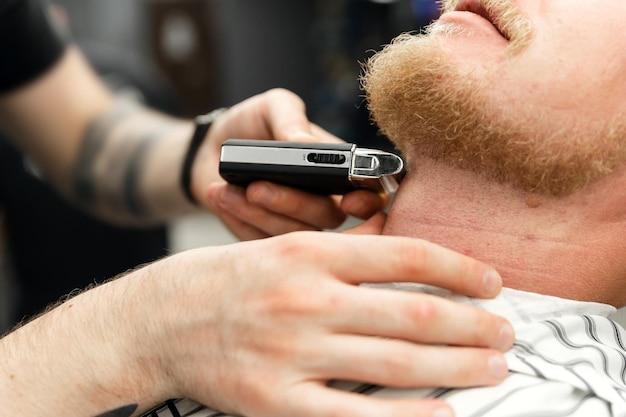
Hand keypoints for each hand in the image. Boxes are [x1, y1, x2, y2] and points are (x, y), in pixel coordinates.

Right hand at [146, 222, 513, 416]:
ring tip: (493, 367)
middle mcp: (305, 299)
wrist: (159, 321)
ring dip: (457, 366)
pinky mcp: (276, 401)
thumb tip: (411, 265)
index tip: (493, 283)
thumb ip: (344, 257)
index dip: (460, 268)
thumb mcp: (281, 246)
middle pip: (413, 312)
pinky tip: (446, 414)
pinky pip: (355, 416)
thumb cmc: (227, 280)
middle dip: (473, 324)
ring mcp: (291, 354)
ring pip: (396, 363)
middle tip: (507, 332)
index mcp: (309, 253)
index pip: (406, 255)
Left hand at [191, 88, 387, 239]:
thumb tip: (303, 143)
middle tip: (256, 186)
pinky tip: (219, 196)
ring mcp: (295, 224)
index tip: (349, 201)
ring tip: (226, 189)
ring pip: (293, 236)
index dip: (368, 203)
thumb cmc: (252, 125)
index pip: (369, 195)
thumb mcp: (272, 107)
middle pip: (326, 219)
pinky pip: (260, 242)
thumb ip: (291, 119)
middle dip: (291, 204)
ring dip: (258, 214)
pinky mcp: (266, 238)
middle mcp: (323, 202)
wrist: (210, 148)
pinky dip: (238, 220)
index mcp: (337, 170)